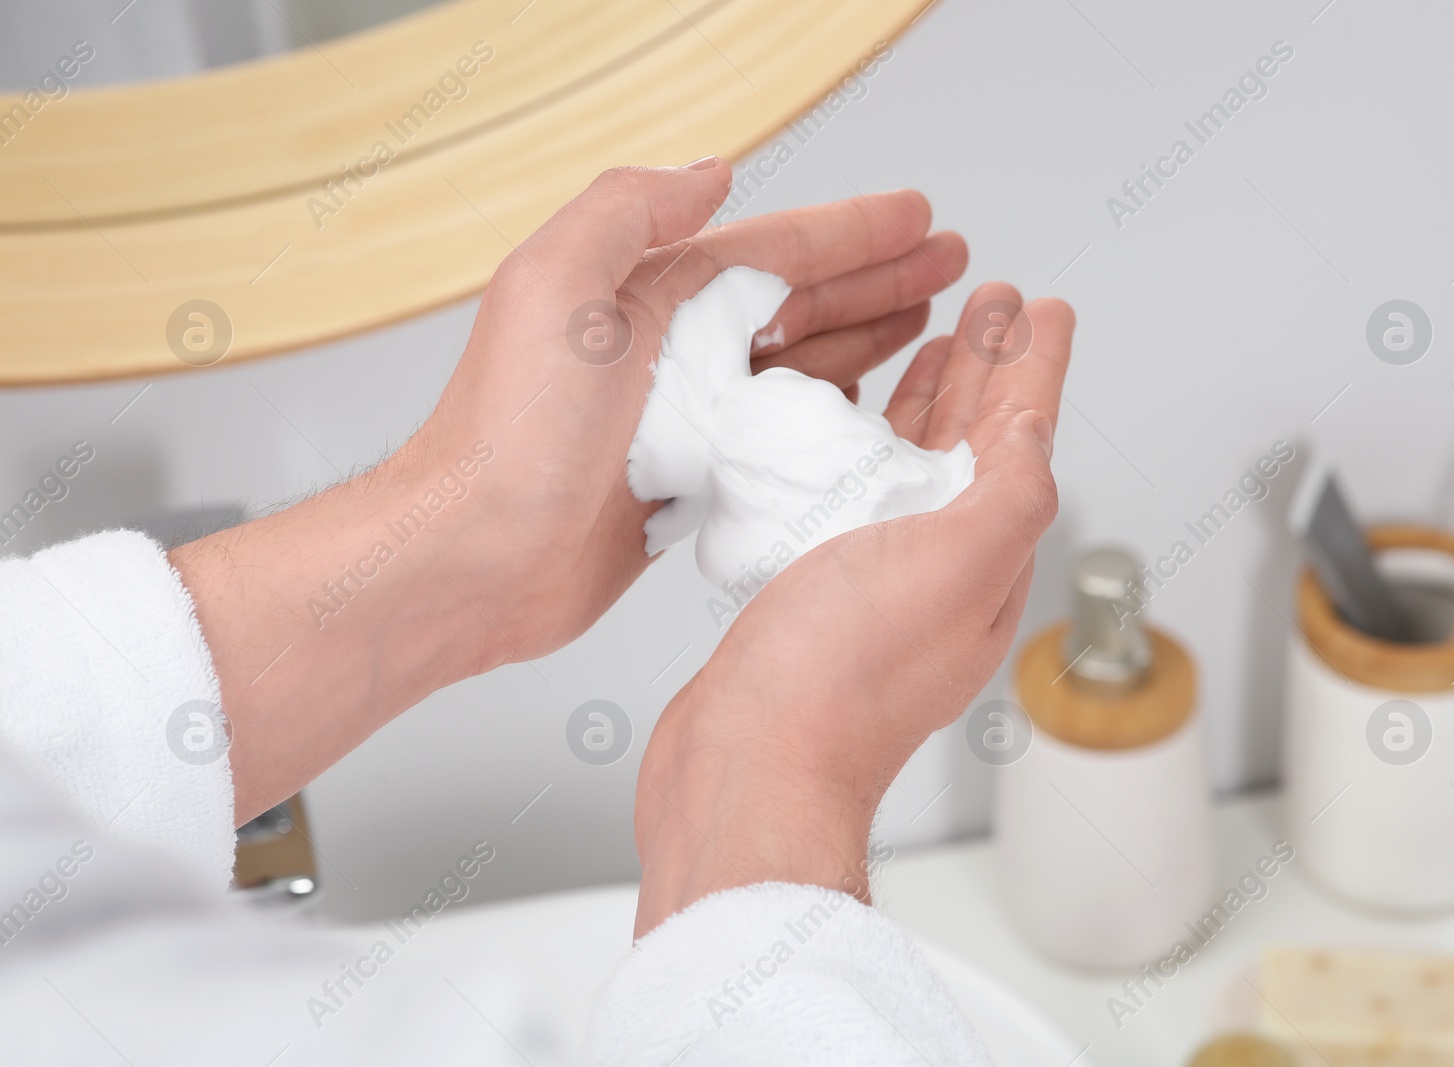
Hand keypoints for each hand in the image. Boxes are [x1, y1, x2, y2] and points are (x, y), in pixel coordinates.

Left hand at [413, 163, 967, 660]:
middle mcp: (673, 351)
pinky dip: (828, 417)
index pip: (776, 250)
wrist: (479, 556)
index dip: (853, 231)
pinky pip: (780, 438)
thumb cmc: (511, 432)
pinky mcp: (692, 482)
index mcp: (650, 295)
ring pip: (798, 366)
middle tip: (949, 265)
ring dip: (865, 337)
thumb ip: (629, 211)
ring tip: (930, 321)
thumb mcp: (557, 286)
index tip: (918, 217)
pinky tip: (866, 407)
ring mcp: (687, 419)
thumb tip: (708, 171)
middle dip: (880, 279)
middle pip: (800, 301)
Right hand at [633, 288, 1074, 936]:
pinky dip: (864, 446)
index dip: (1034, 366)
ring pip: (917, 466)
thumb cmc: (838, 679)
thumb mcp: (954, 567)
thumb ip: (1010, 494)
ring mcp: (877, 581)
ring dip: (932, 400)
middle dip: (988, 368)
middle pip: (975, 444)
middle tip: (993, 302)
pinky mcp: (815, 588)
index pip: (1023, 439)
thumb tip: (1039, 431)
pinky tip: (848, 427)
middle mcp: (938, 571)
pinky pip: (854, 494)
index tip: (1045, 307)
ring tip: (937, 342)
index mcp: (984, 561)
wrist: (746, 763)